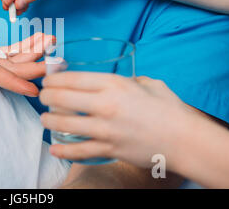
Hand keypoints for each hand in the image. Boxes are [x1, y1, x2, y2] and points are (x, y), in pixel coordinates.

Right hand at [0, 0, 54, 96]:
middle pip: (7, 70)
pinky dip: (24, 49)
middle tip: (58, 60)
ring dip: (32, 55)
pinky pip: (6, 56)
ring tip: (51, 41)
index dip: (13, 81)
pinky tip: (38, 40)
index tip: (35, 88)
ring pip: (9, 64)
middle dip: (33, 67)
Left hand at [39, 72, 197, 167]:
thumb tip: (110, 82)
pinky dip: (63, 149)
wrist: (185, 140)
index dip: (53, 79)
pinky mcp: (109, 149)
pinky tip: (54, 147)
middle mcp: (105, 105)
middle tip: (43, 97)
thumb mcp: (147, 83)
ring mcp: (105, 129)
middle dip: (46, 97)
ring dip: (49, 120)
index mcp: (114, 84)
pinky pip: (78, 150)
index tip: (47, 80)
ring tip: (45, 119)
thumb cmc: (168, 108)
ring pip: (64, 124)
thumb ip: (125, 81)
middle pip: (62, 98)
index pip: (72, 78)